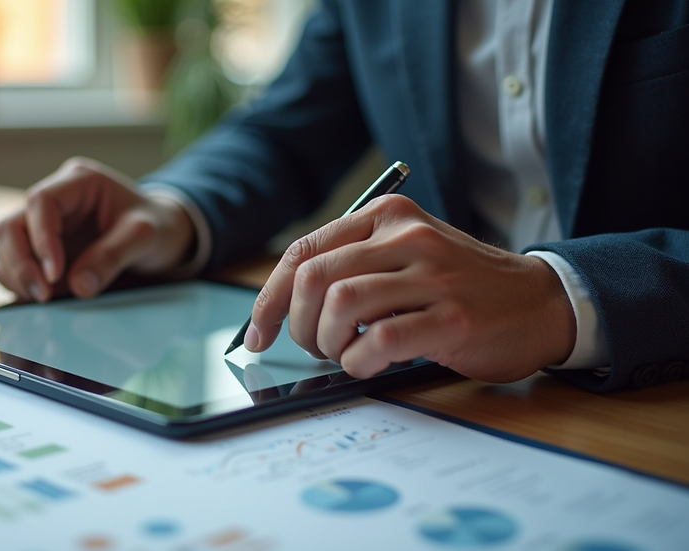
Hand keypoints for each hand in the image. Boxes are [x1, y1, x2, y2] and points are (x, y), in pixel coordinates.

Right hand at [0, 157, 195, 300]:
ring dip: (17, 276)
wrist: (162, 235)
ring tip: (45, 298)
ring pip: (6, 247)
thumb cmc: (157, 226)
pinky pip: (14, 265)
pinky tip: (44, 297)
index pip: (41, 202)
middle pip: (11, 225)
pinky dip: (21, 284)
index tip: (55, 274)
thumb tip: (78, 287)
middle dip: (20, 263)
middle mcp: (55, 199)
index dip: (41, 239)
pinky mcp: (41, 248)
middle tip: (42, 295)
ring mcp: (44, 224)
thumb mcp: (144, 237)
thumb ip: (113, 256)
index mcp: (78, 182)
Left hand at [243, 194, 575, 382]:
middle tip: (314, 347)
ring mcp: (431, 275)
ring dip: (328, 344)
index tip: (258, 333)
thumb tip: (282, 305)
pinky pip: (378, 340)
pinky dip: (359, 362)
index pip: (302, 251)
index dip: (269, 298)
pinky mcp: (451, 316)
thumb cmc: (460, 286)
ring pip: (340, 305)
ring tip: (346, 354)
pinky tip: (370, 364)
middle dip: (298, 324)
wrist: (540, 302)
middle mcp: (407, 236)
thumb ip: (352, 265)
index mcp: (387, 215)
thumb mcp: (405, 255)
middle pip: (313, 278)